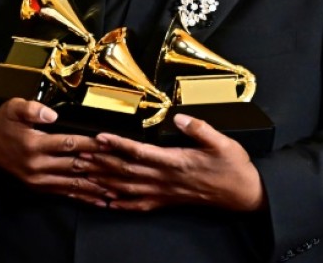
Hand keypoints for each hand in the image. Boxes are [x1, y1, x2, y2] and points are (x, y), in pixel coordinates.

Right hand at [0, 98, 110, 204]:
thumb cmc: (2, 124)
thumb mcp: (12, 109)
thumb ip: (31, 109)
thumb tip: (52, 114)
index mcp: (34, 145)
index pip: (69, 144)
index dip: (91, 144)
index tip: (110, 144)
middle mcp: (37, 165)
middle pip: (75, 166)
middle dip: (100, 168)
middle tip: (122, 170)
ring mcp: (38, 180)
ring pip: (72, 184)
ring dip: (95, 188)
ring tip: (117, 190)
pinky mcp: (38, 187)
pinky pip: (64, 194)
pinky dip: (82, 198)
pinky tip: (99, 201)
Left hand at [75, 113, 266, 212]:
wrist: (243, 193)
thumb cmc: (233, 167)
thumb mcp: (222, 142)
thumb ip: (200, 128)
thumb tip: (180, 117)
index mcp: (176, 161)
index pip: (140, 152)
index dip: (118, 144)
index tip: (100, 137)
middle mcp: (166, 179)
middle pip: (125, 171)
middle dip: (100, 163)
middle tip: (79, 155)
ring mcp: (165, 193)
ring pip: (127, 188)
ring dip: (103, 181)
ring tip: (84, 174)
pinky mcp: (168, 201)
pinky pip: (139, 205)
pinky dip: (120, 204)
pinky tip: (106, 201)